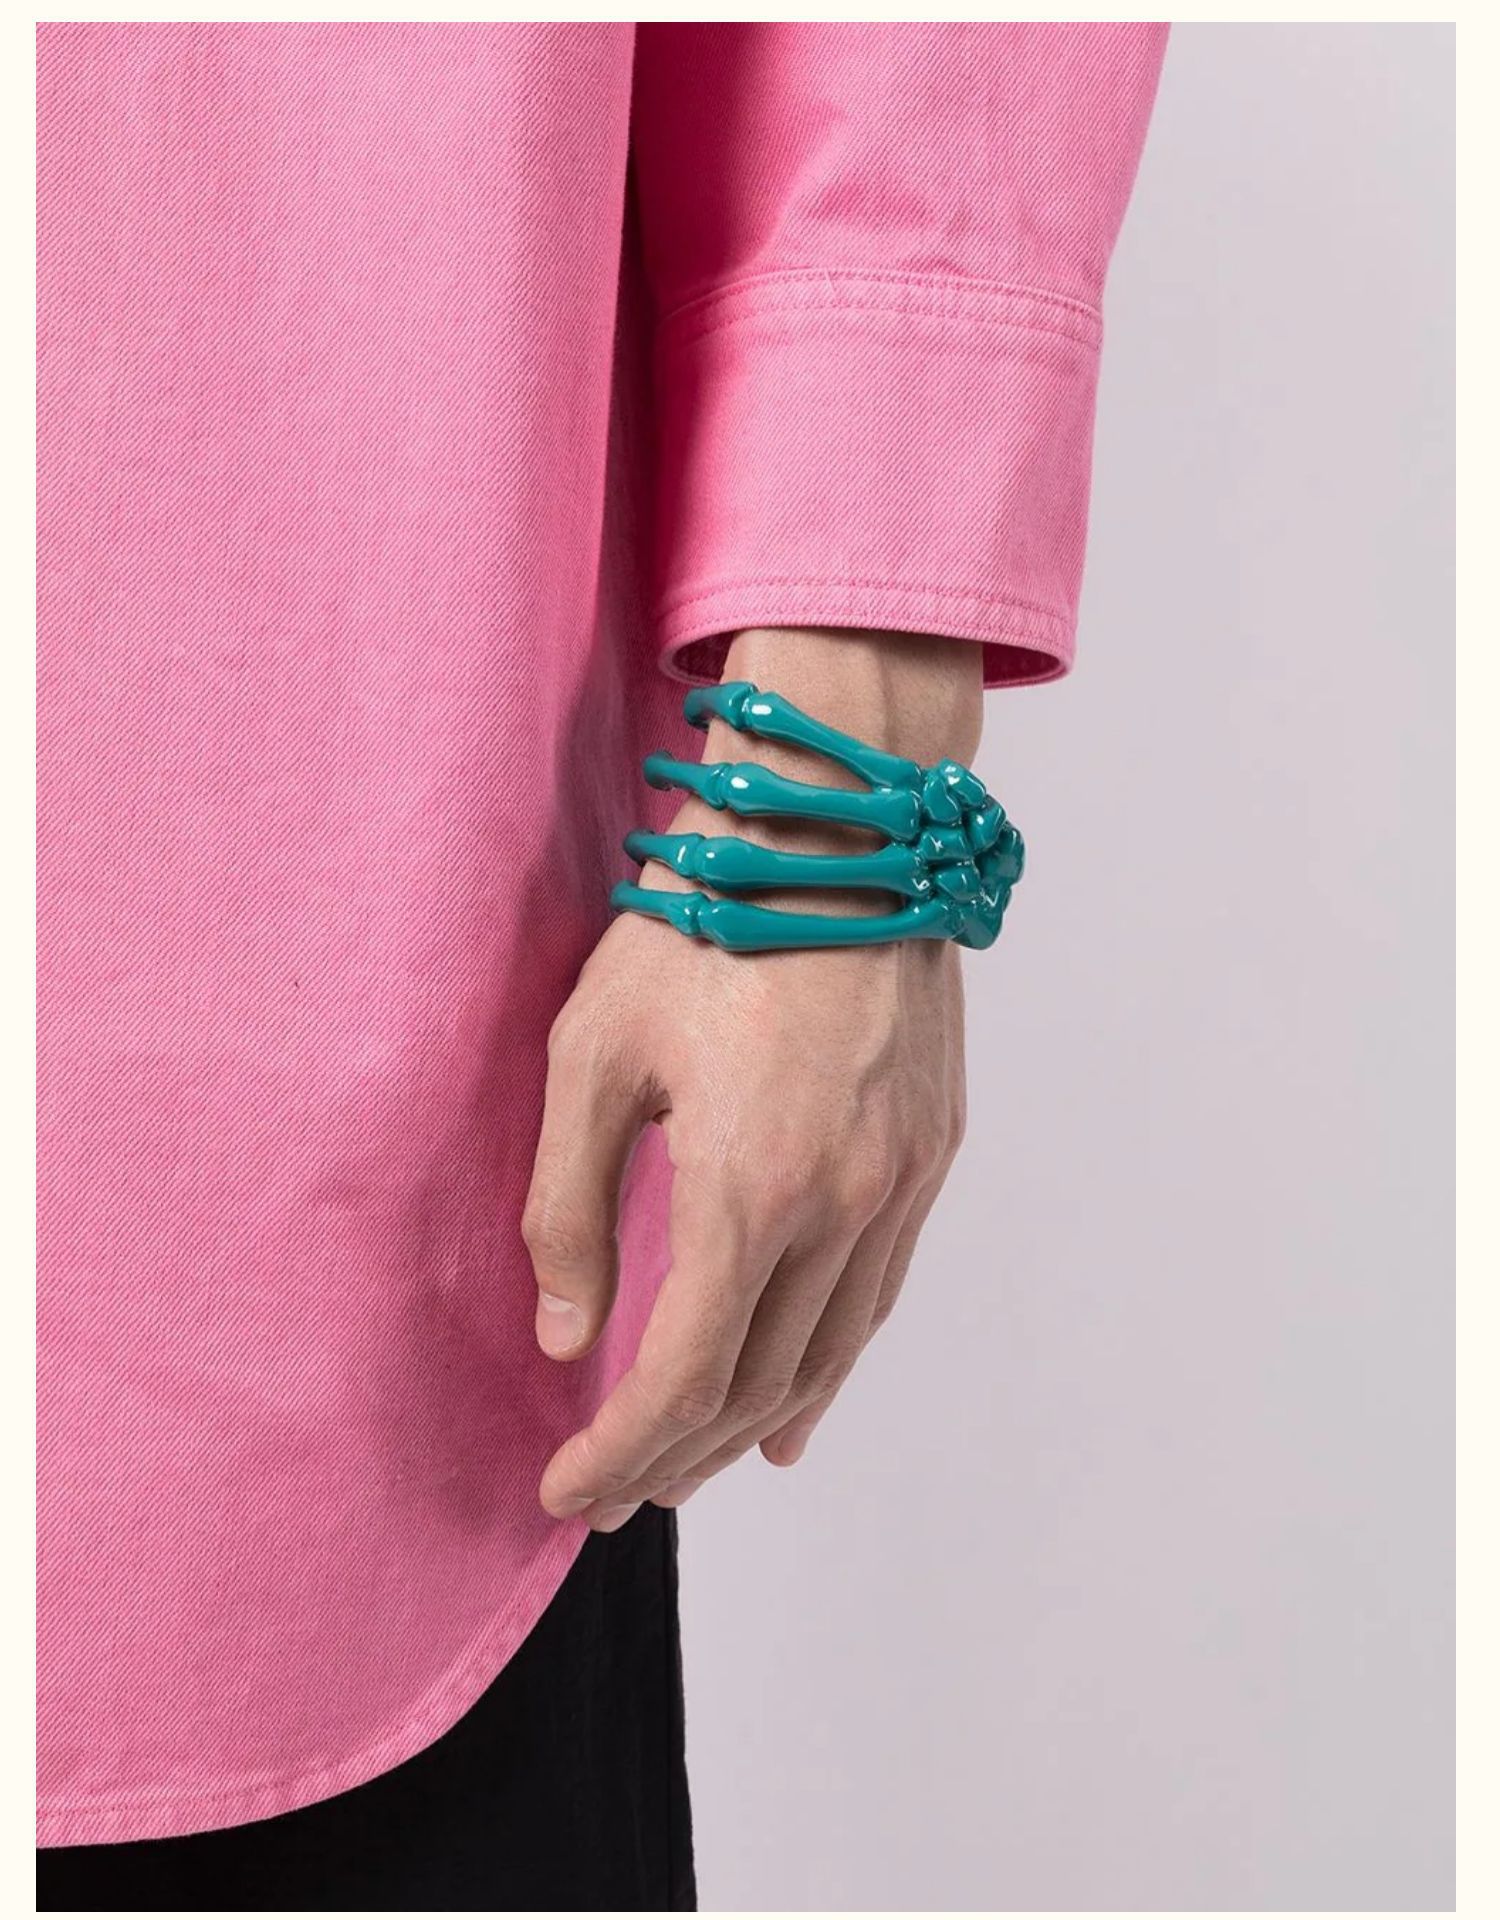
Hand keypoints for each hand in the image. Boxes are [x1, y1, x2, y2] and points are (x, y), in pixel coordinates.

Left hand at [523, 627, 981, 1528]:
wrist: (843, 829)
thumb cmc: (703, 922)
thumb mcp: (595, 1052)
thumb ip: (570, 1206)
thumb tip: (568, 1336)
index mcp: (749, 1186)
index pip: (683, 1376)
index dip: (619, 1451)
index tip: (564, 1495)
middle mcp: (842, 1206)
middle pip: (758, 1386)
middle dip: (675, 1456)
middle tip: (614, 1494)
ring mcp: (901, 1184)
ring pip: (829, 1354)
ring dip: (751, 1425)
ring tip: (691, 1468)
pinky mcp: (932, 1154)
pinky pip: (878, 1295)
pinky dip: (828, 1364)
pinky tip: (793, 1404)